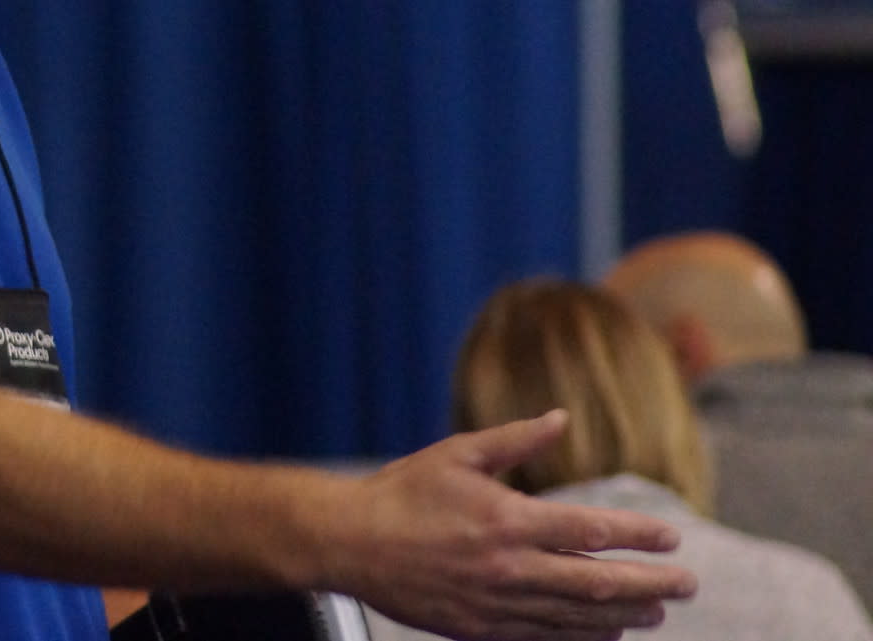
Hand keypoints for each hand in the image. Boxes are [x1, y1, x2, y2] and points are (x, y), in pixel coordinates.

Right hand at [332, 410, 695, 640]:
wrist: (348, 542)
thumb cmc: (402, 492)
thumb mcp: (458, 454)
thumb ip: (515, 440)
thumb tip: (561, 419)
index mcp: (505, 518)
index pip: (590, 530)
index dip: (636, 534)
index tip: (671, 535)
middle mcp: (508, 566)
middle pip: (596, 581)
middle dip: (649, 583)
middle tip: (688, 583)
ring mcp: (495, 603)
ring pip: (576, 616)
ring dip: (623, 613)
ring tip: (657, 610)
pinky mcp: (479, 629)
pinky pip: (543, 637)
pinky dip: (581, 637)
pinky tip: (606, 632)